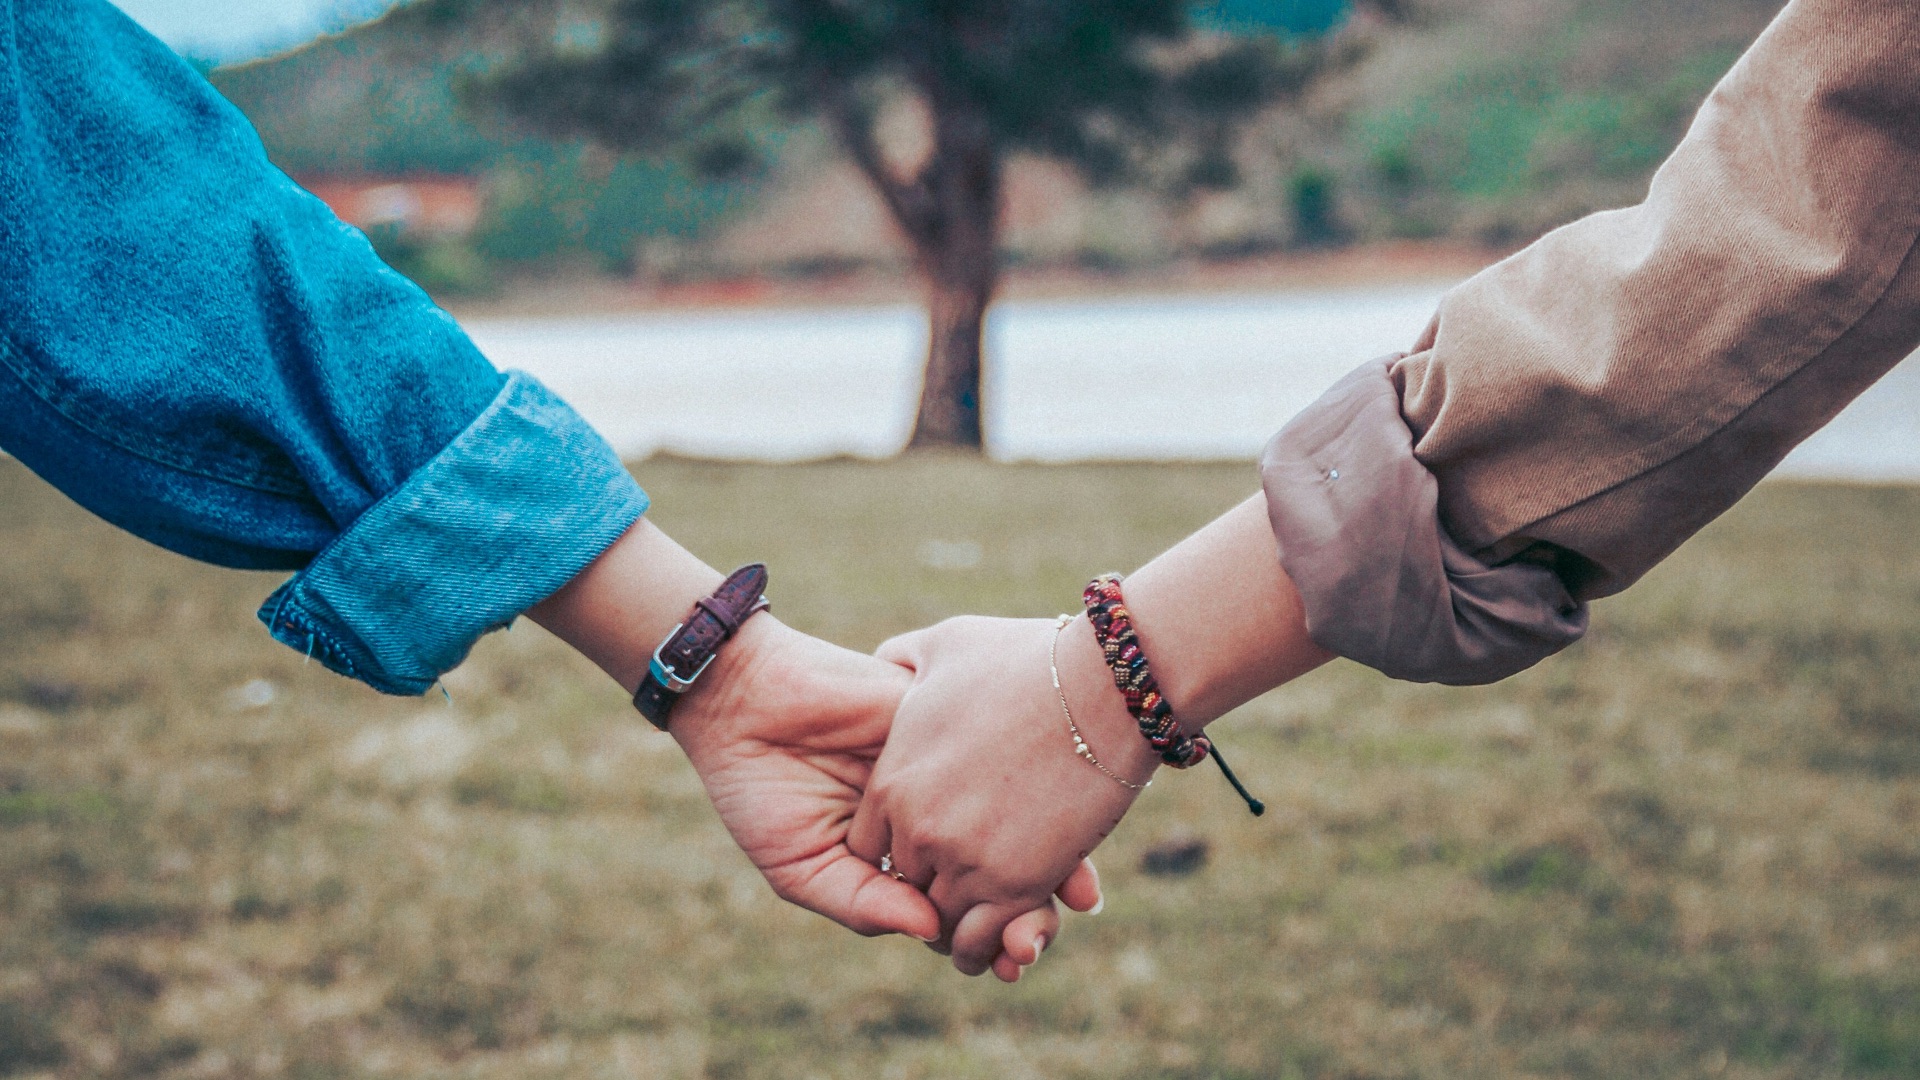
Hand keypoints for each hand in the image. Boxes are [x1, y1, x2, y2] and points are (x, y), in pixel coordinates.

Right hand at [526, 518, 1103, 970]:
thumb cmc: (760, 789)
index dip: (991, 936)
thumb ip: (862, 902)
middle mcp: (937, 812)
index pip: (961, 902)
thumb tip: (931, 934)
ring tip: (1070, 901)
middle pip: (1002, 865)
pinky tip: (1058, 829)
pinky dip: (1039, 793)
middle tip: (1041, 941)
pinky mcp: (952, 722)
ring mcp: (951, 767)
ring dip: (1050, 859)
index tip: (1015, 964)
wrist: (744, 701)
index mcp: (904, 853)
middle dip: (1030, 908)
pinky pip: (1008, 757)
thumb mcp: (802, 866)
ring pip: (1019, 815)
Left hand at [851, 614, 1151, 976]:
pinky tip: (1009, 941)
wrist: (1103, 685)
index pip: (869, 848)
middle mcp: (918, 828)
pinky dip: (990, 948)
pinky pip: (982, 939)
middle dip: (929, 888)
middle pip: (904, 886)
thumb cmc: (1028, 659)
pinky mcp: (1016, 884)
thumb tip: (886, 661)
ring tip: (984, 922)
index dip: (897, 851)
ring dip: (960, 926)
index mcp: (893, 781)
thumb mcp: (945, 646)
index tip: (928, 848)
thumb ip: (903, 659)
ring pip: (941, 922)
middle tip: (959, 888)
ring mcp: (965, 860)